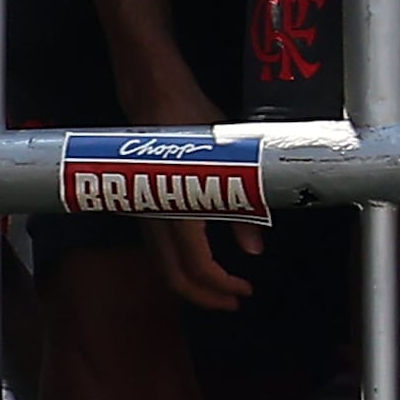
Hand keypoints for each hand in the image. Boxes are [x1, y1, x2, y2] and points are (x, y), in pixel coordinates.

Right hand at [113, 35, 261, 313]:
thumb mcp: (229, 160)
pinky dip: (180, 265)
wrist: (153, 98)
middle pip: (174, 277)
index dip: (221, 287)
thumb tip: (254, 251)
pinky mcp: (145, 206)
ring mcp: (146, 214)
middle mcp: (156, 220)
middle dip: (204, 297)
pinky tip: (202, 260)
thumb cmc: (192, 123)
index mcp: (178, 211)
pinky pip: (159, 248)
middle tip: (234, 301)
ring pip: (164, 266)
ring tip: (222, 288)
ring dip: (192, 283)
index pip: (197, 267)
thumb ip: (242, 207)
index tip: (245, 292)